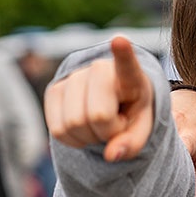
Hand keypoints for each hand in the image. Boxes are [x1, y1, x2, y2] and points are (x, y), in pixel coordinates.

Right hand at [45, 36, 153, 161]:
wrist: (112, 104)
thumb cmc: (131, 113)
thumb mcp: (142, 129)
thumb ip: (133, 143)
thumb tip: (112, 156)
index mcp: (131, 76)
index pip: (127, 65)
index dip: (123, 54)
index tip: (120, 40)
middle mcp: (100, 69)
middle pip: (98, 115)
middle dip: (107, 131)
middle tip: (115, 126)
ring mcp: (74, 77)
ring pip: (73, 124)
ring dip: (89, 137)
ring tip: (100, 125)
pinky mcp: (54, 90)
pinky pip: (57, 129)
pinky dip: (72, 140)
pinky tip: (84, 128)